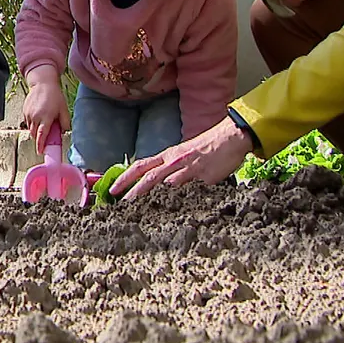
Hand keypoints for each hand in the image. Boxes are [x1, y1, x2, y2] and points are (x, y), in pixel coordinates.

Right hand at [22, 67, 69, 148]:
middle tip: (45, 140)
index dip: (41, 145)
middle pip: (35, 134)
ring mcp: (28, 114)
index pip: (42, 134)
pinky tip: (39, 118)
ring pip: (31, 129)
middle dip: (39, 139)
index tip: (40, 152)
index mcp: (46, 117)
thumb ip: (65, 122)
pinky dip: (33, 124)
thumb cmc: (54, 96)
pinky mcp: (24, 111)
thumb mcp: (63, 109)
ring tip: (43, 124)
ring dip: (36, 131)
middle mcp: (35, 117)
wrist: (43, 83)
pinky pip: (28, 122)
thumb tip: (63, 132)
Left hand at [110, 117, 253, 200]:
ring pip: (161, 180)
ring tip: (133, 206)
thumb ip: (174, 170)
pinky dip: (174, 192)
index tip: (112, 189)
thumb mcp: (186, 155)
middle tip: (117, 201)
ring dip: (146, 193)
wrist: (231, 136)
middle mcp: (174, 160)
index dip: (125, 177)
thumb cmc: (210, 146)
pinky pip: (186, 184)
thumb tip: (163, 185)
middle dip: (130, 188)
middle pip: (147, 174)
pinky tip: (165, 203)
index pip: (141, 165)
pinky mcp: (202, 175)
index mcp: (169, 155)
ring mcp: (187, 167)